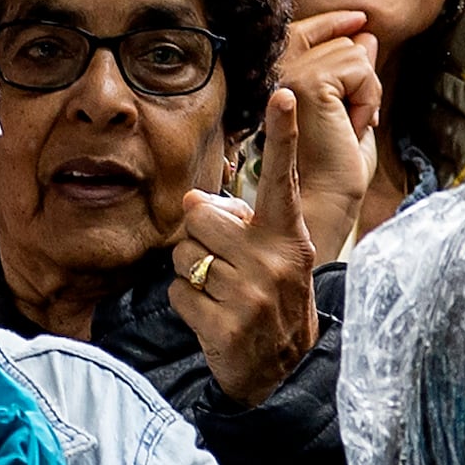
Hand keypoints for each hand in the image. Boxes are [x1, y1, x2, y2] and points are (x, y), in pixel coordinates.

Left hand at [166, 85, 327, 406]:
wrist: (283, 370)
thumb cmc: (272, 298)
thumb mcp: (272, 254)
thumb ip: (238, 220)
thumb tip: (191, 197)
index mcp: (287, 234)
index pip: (282, 177)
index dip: (282, 134)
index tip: (284, 94)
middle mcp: (273, 259)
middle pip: (199, 215)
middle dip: (199, 238)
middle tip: (223, 265)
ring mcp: (251, 294)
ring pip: (182, 255)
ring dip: (191, 273)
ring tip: (221, 293)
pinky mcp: (225, 325)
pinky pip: (177, 292)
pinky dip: (186, 305)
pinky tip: (212, 318)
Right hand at [278, 8, 384, 253]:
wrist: (326, 205)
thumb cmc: (335, 173)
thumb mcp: (350, 114)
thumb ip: (354, 75)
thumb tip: (365, 35)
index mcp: (278, 82)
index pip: (305, 32)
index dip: (334, 23)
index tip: (360, 19)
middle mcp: (276, 75)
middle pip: (340, 42)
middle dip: (361, 82)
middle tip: (351, 124)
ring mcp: (288, 76)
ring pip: (353, 53)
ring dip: (365, 95)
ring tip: (347, 128)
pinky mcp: (307, 83)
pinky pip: (359, 69)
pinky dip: (368, 99)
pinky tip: (352, 127)